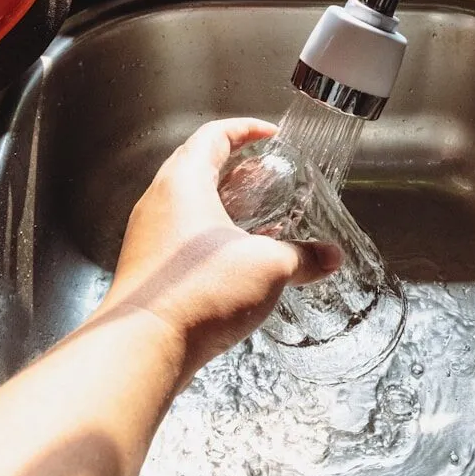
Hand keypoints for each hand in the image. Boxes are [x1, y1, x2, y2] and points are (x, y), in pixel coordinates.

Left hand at [98, 118, 342, 383]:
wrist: (144, 345)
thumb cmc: (199, 292)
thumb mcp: (268, 267)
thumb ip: (303, 258)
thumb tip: (330, 258)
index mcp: (184, 182)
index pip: (213, 135)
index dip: (245, 129)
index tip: (269, 135)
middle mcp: (159, 202)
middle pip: (196, 166)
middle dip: (235, 167)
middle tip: (266, 177)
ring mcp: (148, 235)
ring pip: (187, 204)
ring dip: (223, 204)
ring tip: (257, 220)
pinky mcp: (148, 267)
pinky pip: (181, 236)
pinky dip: (209, 236)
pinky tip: (235, 260)